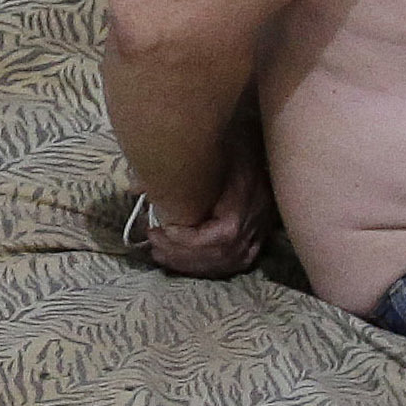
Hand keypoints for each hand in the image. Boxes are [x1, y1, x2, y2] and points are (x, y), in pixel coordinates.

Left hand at [135, 149, 272, 278]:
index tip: (162, 229)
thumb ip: (175, 166)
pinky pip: (231, 263)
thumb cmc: (232, 141)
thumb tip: (136, 186)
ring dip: (190, 262)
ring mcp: (260, 232)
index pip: (224, 235)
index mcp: (249, 199)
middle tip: (154, 242)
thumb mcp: (210, 144)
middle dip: (183, 254)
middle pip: (222, 254)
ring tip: (159, 252)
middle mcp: (258, 220)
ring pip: (227, 263)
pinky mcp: (256, 238)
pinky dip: (203, 264)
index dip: (190, 241)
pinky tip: (178, 258)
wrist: (269, 145)